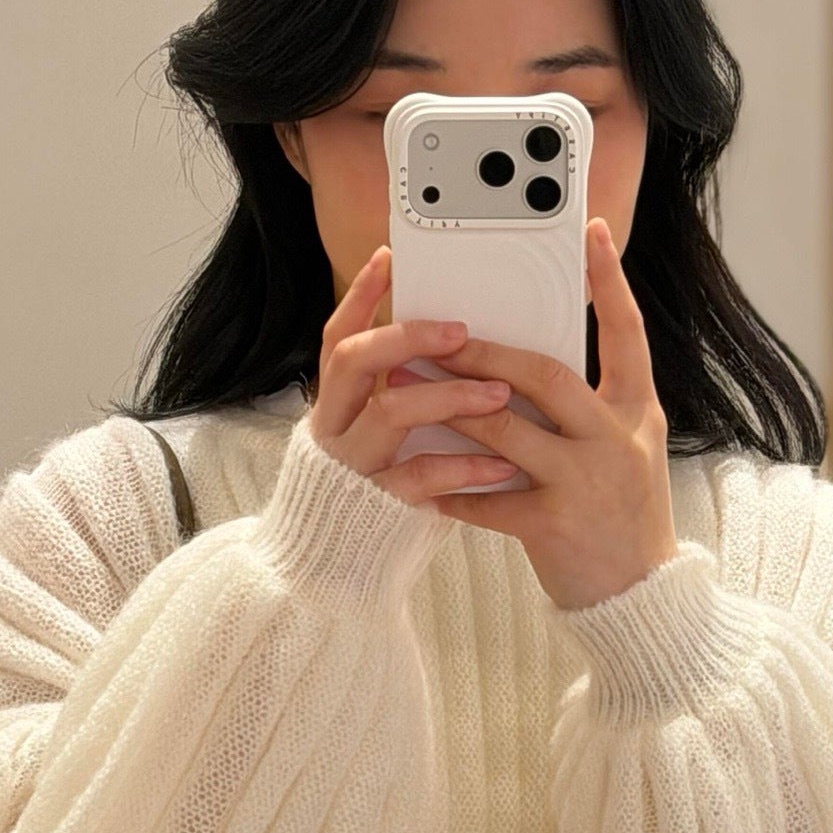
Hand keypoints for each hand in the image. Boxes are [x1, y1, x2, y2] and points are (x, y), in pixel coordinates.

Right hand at [306, 246, 523, 505]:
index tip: (391, 258)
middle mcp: (333, 429)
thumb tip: (463, 351)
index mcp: (334, 405)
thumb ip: (405, 397)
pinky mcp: (375, 507)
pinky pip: (416, 476)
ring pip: (389, 412)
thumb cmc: (378, 495)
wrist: (339, 574)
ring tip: (499, 394)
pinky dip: (462, 467)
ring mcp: (351, 466)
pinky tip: (499, 465)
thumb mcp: (381, 439)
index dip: (360, 296)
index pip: (337, 338)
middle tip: (461, 331)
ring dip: (449, 396)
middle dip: (407, 336)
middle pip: (353, 360)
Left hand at [391, 217, 678, 610]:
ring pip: (506, 430)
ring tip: (409, 389)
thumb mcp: (625, 450)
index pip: (626, 333)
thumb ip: (588, 408)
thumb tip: (523, 366)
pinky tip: (418, 482)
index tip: (592, 233)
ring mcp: (585, 482)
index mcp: (635, 412)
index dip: (610, 282)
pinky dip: (451, 491)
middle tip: (438, 333)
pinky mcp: (554, 526)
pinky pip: (488, 500)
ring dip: (451, 408)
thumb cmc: (622, 518)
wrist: (639, 598)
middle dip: (484, 352)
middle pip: (544, 374)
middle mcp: (615, 439)